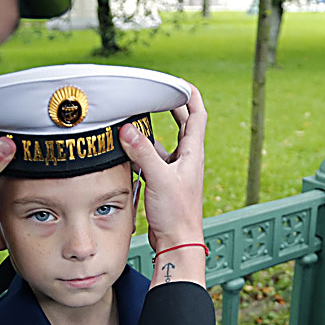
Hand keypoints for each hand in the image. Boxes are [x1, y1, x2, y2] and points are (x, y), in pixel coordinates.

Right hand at [119, 85, 206, 252]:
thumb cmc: (178, 215)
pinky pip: (153, 160)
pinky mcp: (164, 184)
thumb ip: (143, 153)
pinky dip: (142, 152)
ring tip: (136, 119)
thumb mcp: (159, 178)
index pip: (197, 114)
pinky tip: (129, 151)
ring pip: (165, 142)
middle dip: (171, 107)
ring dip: (153, 130)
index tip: (178, 82)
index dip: (190, 95)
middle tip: (156, 94)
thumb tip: (127, 130)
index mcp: (192, 153)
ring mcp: (175, 172)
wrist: (178, 242)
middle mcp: (186, 160)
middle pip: (183, 124)